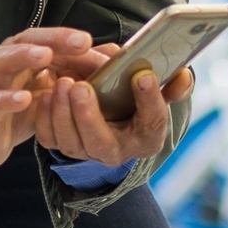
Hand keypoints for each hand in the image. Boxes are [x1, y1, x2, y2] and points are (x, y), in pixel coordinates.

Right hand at [0, 30, 100, 175]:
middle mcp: (6, 62)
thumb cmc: (15, 111)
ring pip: (2, 61)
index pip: (51, 40)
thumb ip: (77, 74)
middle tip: (82, 41)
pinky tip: (24, 99)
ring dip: (23, 56)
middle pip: (28, 41)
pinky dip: (6, 98)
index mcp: (24, 56)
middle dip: (55, 39)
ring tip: (44, 56)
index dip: (74, 42)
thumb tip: (113, 56)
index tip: (101, 47)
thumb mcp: (49, 93)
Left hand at [34, 65, 190, 168]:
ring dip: (62, 113)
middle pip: (101, 142)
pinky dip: (45, 117)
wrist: (113, 112)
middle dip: (88, 115)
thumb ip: (173, 85)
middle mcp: (117, 151)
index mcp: (147, 136)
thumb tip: (183, 77)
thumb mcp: (159, 91)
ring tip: (62, 82)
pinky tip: (45, 93)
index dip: (150, 100)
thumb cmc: (136, 98)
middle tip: (81, 87)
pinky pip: (49, 138)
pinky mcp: (64, 145)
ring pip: (71, 142)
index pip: (152, 122)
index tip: (144, 75)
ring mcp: (88, 151)